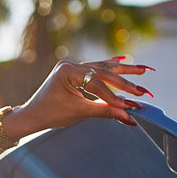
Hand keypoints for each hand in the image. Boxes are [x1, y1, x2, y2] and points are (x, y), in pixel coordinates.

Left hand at [7, 57, 153, 135]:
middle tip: (143, 90)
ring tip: (143, 70)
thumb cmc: (51, 114)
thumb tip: (128, 117)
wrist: (33, 114)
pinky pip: (96, 68)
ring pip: (103, 68)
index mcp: (67, 71)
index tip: (131, 105)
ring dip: (123, 71)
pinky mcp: (75, 71)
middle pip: (103, 72)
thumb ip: (104, 112)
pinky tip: (122, 60)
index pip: (96, 84)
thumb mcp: (79, 113)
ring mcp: (73, 66)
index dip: (114, 96)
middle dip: (125, 82)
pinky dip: (110, 67)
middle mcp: (71, 64)